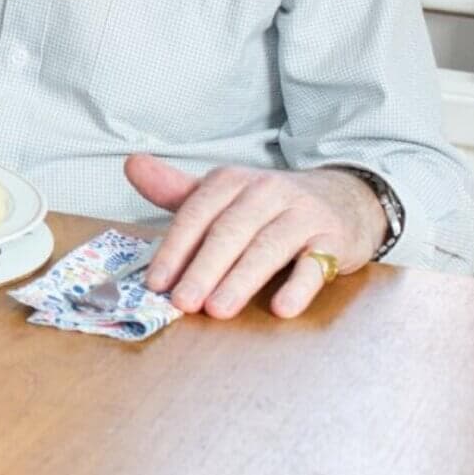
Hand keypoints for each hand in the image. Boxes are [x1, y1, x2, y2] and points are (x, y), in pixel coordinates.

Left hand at [124, 155, 387, 320]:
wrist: (342, 198)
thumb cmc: (270, 206)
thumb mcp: (225, 195)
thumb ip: (178, 191)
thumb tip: (131, 164)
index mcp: (233, 181)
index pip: (197, 213)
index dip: (175, 248)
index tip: (156, 282)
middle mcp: (266, 191)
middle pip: (229, 231)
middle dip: (203, 267)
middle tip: (182, 302)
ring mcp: (301, 214)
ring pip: (267, 246)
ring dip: (241, 279)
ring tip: (218, 310)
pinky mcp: (332, 239)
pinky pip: (315, 263)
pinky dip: (298, 285)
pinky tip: (282, 308)